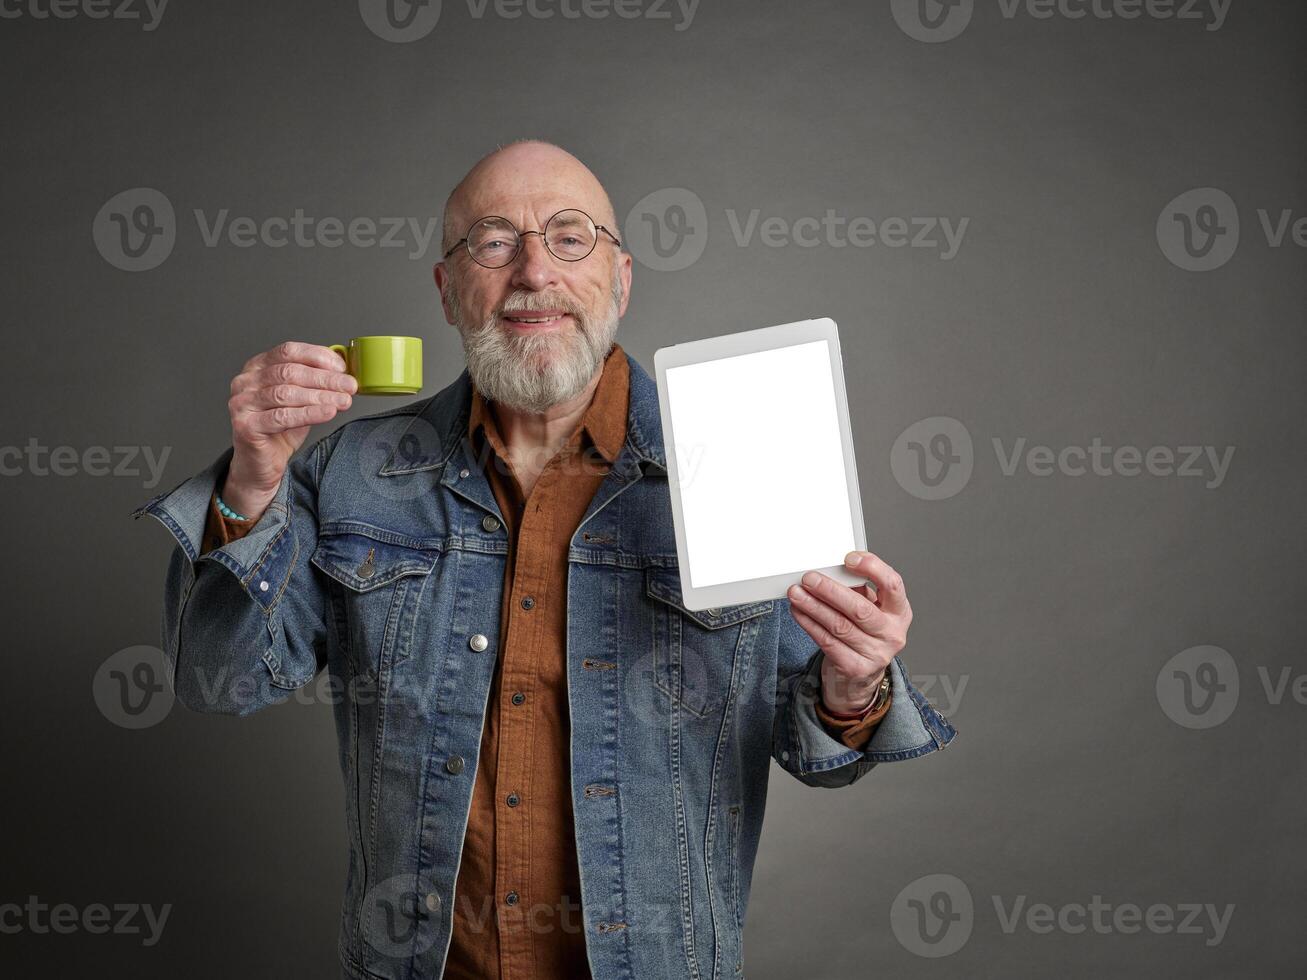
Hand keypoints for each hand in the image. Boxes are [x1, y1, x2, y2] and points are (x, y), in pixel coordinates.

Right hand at [223, 342, 356, 520]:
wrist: (260, 462)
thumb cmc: (280, 429)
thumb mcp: (300, 399)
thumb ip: (315, 383)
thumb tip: (344, 370)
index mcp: (257, 366)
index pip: (288, 351)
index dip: (318, 356)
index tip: (342, 367)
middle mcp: (245, 381)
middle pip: (290, 372)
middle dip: (325, 379)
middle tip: (350, 386)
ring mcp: (241, 403)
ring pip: (286, 393)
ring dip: (321, 396)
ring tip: (344, 400)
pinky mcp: (245, 425)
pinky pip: (282, 417)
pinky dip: (309, 413)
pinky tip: (328, 412)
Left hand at [786, 551, 912, 714]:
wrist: (863, 673)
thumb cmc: (865, 632)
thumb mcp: (870, 607)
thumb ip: (857, 589)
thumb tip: (830, 571)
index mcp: (899, 611)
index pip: (892, 584)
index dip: (872, 568)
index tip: (848, 559)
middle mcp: (892, 634)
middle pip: (860, 609)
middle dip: (830, 591)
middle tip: (809, 579)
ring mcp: (876, 654)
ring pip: (839, 626)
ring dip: (813, 606)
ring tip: (797, 593)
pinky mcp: (855, 667)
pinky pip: (827, 642)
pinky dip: (809, 624)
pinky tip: (798, 612)